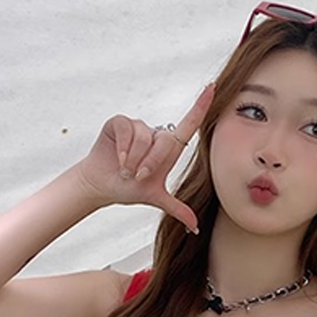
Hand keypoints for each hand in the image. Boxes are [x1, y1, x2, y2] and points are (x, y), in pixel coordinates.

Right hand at [75, 84, 214, 231]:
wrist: (103, 186)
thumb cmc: (130, 188)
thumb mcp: (155, 198)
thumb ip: (177, 208)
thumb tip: (195, 228)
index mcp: (169, 149)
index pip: (189, 125)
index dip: (201, 107)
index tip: (212, 87)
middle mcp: (155, 134)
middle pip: (165, 141)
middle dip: (151, 164)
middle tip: (138, 177)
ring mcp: (137, 126)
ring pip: (144, 138)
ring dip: (134, 159)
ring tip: (126, 170)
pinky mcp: (120, 122)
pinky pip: (127, 130)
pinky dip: (123, 148)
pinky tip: (118, 158)